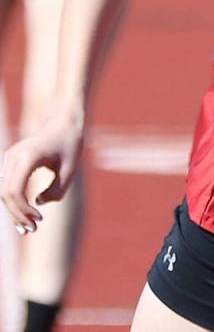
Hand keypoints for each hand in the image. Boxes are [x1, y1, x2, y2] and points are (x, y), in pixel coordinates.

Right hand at [0, 114, 83, 233]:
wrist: (66, 121)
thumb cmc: (71, 143)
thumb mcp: (70, 168)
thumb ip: (57, 190)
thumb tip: (37, 204)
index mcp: (28, 157)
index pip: (14, 191)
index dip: (22, 210)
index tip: (39, 220)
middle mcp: (13, 157)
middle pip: (6, 194)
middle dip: (17, 214)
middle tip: (32, 230)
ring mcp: (10, 158)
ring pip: (4, 191)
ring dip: (14, 210)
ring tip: (28, 227)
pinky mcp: (11, 161)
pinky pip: (8, 185)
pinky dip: (14, 201)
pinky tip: (25, 215)